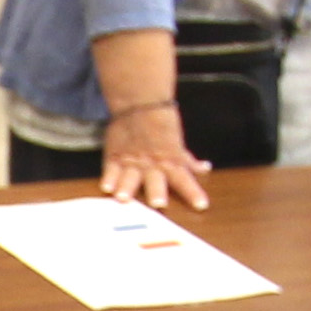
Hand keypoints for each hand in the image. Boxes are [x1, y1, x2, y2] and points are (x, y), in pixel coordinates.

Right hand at [95, 100, 215, 207]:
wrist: (139, 104)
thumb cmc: (160, 124)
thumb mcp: (177, 144)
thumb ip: (187, 161)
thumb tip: (204, 168)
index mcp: (170, 161)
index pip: (184, 180)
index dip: (193, 193)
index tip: (201, 205)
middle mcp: (152, 165)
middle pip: (156, 182)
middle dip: (156, 192)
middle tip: (158, 203)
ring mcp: (132, 162)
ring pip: (130, 177)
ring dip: (127, 187)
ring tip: (123, 197)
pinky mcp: (115, 158)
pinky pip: (111, 170)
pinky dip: (109, 179)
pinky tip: (106, 188)